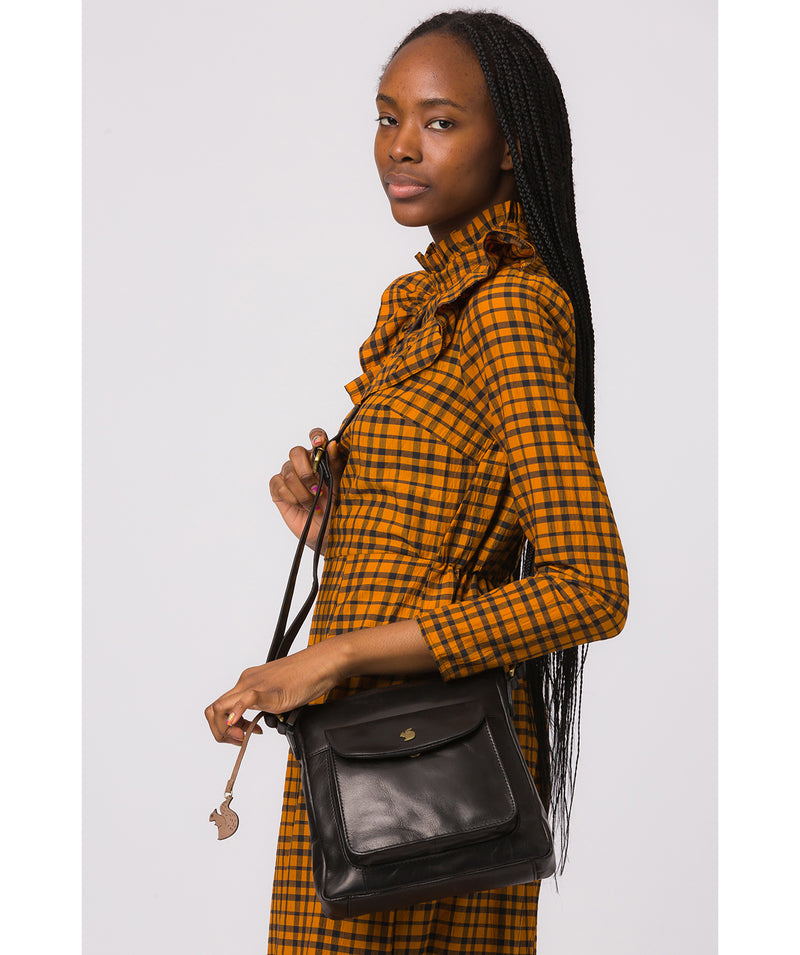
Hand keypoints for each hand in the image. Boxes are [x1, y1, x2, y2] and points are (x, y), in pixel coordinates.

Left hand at [205, 641, 345, 744]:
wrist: (322, 663)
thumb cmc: (306, 676)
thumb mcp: (277, 694)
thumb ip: (264, 705)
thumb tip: (261, 723)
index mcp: (248, 681)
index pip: (221, 707)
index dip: (224, 726)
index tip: (242, 735)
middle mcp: (247, 681)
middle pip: (214, 709)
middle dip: (220, 732)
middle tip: (239, 740)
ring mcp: (256, 685)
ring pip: (220, 707)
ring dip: (225, 729)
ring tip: (243, 737)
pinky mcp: (269, 691)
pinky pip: (245, 700)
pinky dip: (236, 715)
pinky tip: (243, 728)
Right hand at [268, 428, 347, 549]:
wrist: (328, 530)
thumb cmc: (336, 507)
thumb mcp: (339, 485)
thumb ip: (335, 464)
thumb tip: (331, 444)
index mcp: (320, 458)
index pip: (315, 437)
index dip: (315, 436)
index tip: (319, 443)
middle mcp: (303, 464)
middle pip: (295, 451)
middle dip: (306, 471)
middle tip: (317, 488)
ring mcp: (289, 476)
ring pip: (288, 472)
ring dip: (302, 491)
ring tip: (314, 503)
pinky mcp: (278, 489)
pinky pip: (278, 484)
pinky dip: (291, 496)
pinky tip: (301, 505)